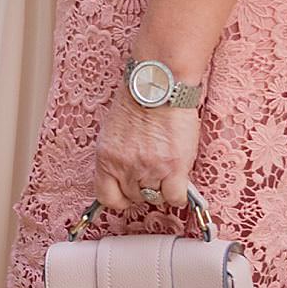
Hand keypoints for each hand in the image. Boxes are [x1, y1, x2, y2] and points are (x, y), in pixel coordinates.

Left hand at [93, 89, 200, 215]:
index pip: (106, 196)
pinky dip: (179, 195)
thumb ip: (117, 157)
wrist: (158, 89)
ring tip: (167, 173)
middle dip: (143, 190)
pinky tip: (181, 182)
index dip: (119, 199)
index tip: (127, 195)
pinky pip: (175, 197)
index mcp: (105, 158)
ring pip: (155, 198)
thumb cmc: (137, 104)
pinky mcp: (174, 168)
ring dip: (162, 189)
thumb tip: (124, 175)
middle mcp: (124, 167)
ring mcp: (149, 169)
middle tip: (152, 176)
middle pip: (134, 197)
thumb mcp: (113, 133)